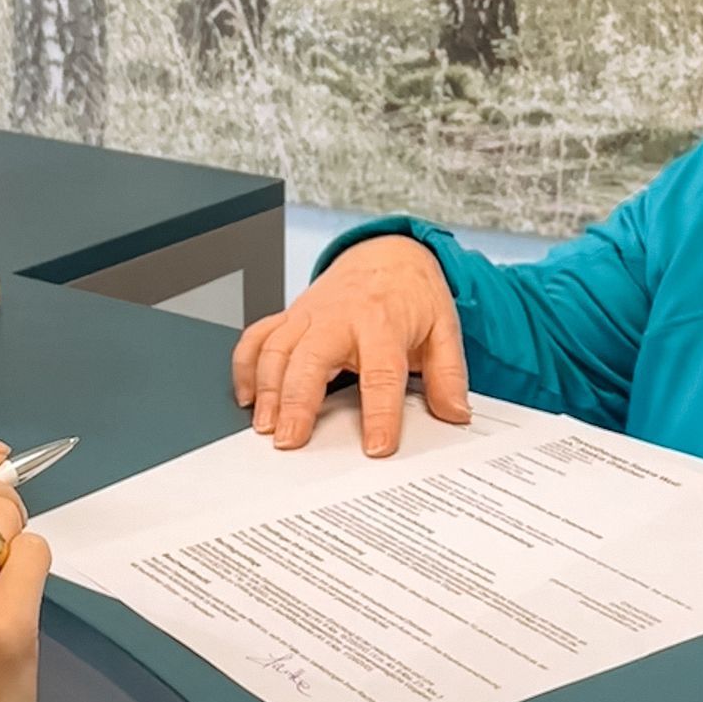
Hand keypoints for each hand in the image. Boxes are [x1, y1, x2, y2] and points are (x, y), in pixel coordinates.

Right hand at [232, 235, 469, 456]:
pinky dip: (246, 365)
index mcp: (382, 321)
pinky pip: (258, 336)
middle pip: (312, 358)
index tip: (377, 447)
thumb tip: (456, 414)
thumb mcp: (444, 328)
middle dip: (298, 400)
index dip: (380, 412)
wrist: (387, 254)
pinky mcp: (290, 315)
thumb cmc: (412, 295)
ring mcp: (309, 315)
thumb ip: (449, 374)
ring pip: (277, 348)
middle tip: (290, 439)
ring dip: (267, 388)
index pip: (382, 372)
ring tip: (266, 427)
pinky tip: (248, 398)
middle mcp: (340, 317)